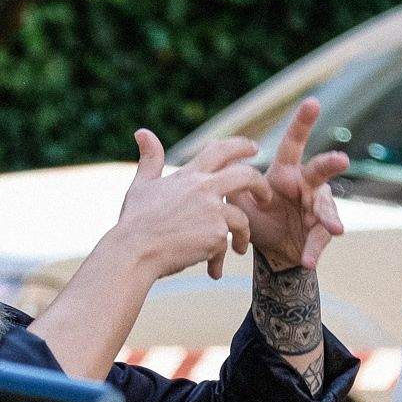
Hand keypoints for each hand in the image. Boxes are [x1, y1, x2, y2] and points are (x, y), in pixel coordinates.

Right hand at [114, 130, 272, 281]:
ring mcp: (212, 212)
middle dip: (261, 185)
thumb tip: (142, 132)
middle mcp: (204, 188)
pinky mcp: (216, 235)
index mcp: (189, 175)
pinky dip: (220, 257)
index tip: (254, 148)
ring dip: (245, 234)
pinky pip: (226, 245)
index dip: (241, 145)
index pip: (221, 150)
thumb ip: (149, 159)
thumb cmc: (134, 222)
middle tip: (267, 197)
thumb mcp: (141, 185)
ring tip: (240, 247)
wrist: (134, 252)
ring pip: (242, 218)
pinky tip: (213, 268)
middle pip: (247, 176)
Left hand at [234, 98, 347, 270]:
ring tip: (334, 229)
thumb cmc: (257, 217)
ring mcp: (317, 206)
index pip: (293, 144)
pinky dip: (312, 250)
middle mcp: (306, 184)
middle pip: (320, 170)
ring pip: (325, 207)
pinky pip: (319, 238)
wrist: (271, 251)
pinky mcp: (322, 229)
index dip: (302, 123)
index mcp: (284, 171)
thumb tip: (210, 163)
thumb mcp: (238, 201)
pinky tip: (307, 260)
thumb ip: (230, 184)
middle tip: (340, 160)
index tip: (312, 102)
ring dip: (328, 217)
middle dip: (330, 164)